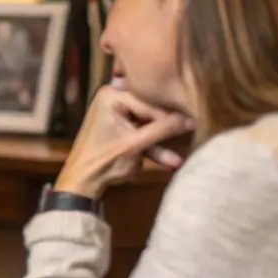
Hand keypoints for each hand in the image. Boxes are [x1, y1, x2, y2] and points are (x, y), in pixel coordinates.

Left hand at [54, 84, 192, 199]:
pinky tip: (172, 160)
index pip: (149, 102)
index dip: (171, 115)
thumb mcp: (137, 144)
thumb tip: (191, 119)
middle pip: (150, 111)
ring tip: (180, 154)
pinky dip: (153, 147)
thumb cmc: (103, 160)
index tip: (194, 120)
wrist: (82, 182)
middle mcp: (114, 99)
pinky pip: (142, 134)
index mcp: (112, 95)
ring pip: (148, 125)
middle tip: (193, 131)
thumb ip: (163, 129)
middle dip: (168, 128)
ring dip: (163, 142)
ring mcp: (117, 115)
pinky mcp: (122, 130)